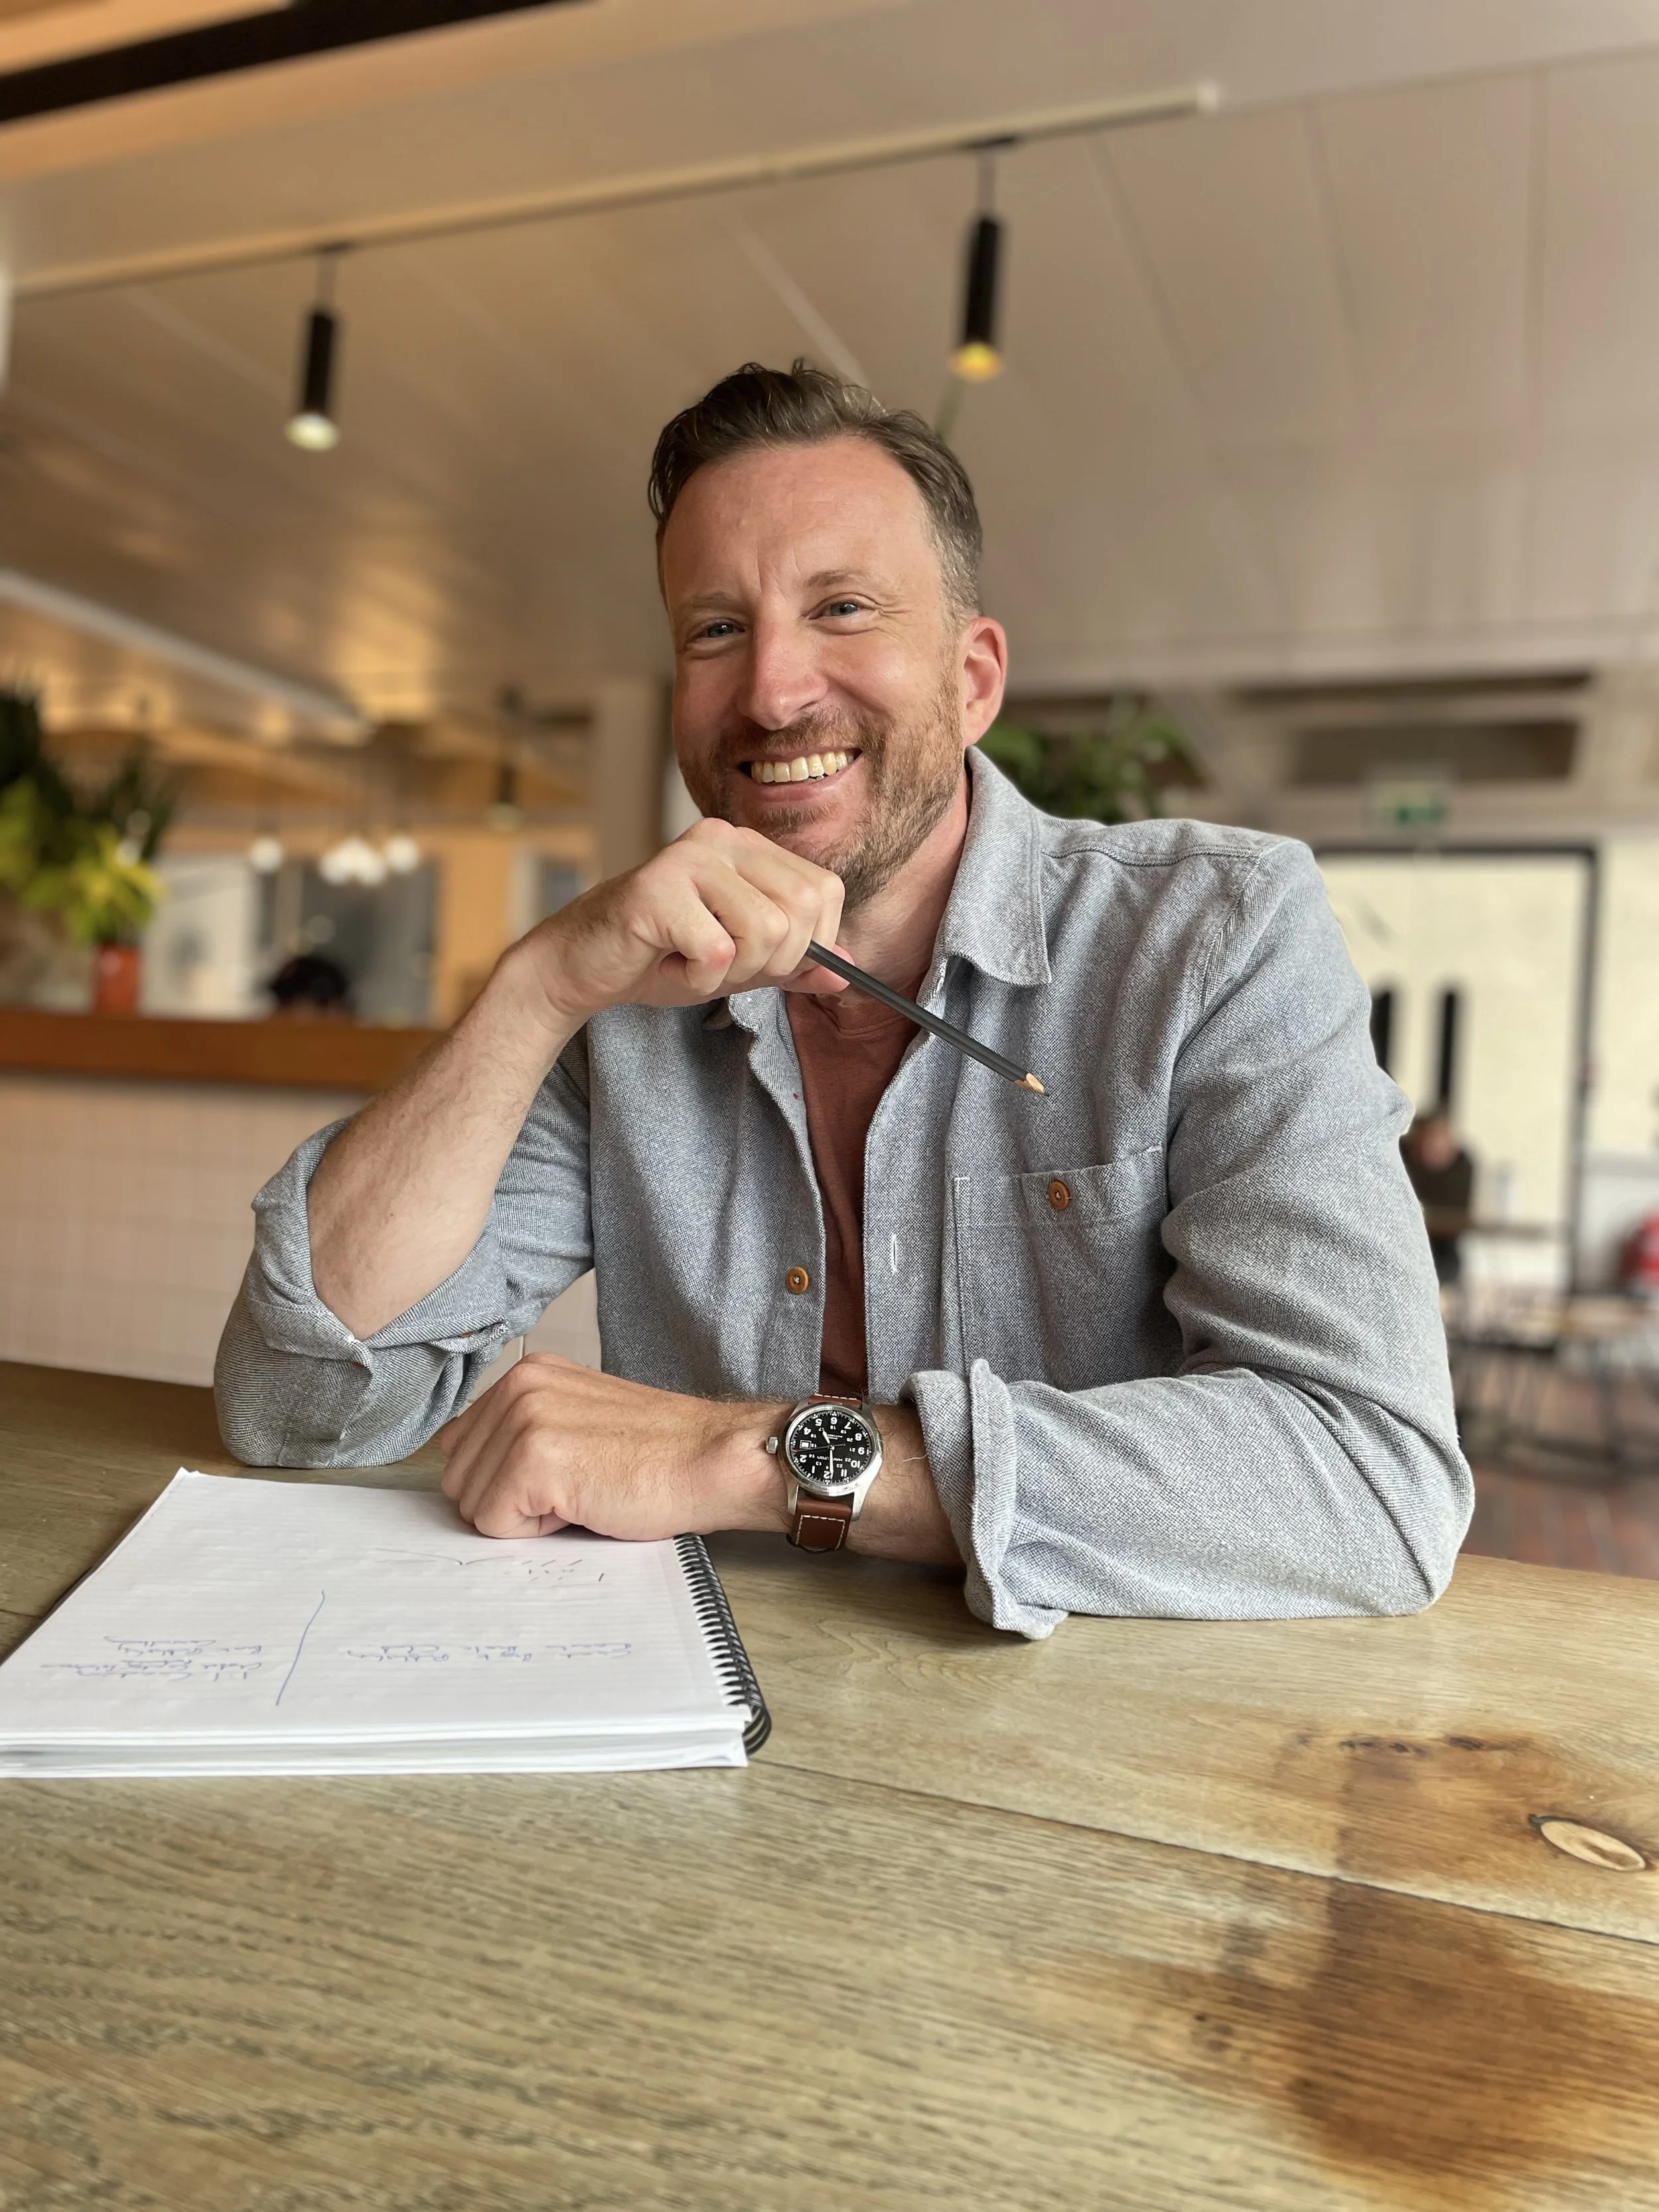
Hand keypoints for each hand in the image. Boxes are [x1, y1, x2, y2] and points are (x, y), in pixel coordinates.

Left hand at [438, 1352, 785, 1540]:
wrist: (714, 1460)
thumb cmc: (659, 1454)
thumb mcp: (578, 1421)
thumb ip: (523, 1432)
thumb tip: (474, 1477)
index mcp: (528, 1374)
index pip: (460, 1446)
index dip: (502, 1480)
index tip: (556, 1478)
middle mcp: (519, 1386)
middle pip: (457, 1477)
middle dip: (506, 1501)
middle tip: (573, 1490)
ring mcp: (525, 1419)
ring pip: (471, 1503)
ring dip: (522, 1516)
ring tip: (581, 1494)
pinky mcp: (534, 1459)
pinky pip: (494, 1523)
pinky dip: (535, 1531)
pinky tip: (583, 1505)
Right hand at [514, 818, 847, 1029]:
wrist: (582, 966)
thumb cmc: (659, 956)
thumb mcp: (740, 962)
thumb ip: (793, 964)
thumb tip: (847, 973)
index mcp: (747, 846)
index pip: (824, 890)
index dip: (811, 943)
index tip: (768, 962)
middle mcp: (721, 839)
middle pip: (800, 910)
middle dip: (772, 961)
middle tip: (723, 965)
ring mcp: (688, 859)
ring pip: (763, 931)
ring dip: (730, 970)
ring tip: (690, 961)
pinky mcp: (657, 890)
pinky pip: (717, 951)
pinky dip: (696, 977)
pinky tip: (667, 962)